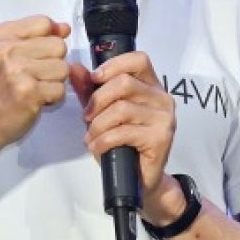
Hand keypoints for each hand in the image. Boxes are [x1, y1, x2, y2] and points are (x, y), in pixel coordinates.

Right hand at [0, 15, 70, 150]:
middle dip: (53, 62)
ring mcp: (17, 71)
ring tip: (34, 87)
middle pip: (58, 45)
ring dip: (54, 81)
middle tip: (33, 75)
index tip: (35, 54)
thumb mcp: (7, 53)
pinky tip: (35, 99)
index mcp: (0, 35)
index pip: (44, 22)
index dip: (48, 40)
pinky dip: (52, 98)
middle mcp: (6, 50)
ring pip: (63, 68)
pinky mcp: (29, 93)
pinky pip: (60, 89)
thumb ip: (37, 36)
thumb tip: (64, 28)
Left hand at [71, 52, 181, 222]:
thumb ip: (90, 90)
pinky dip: (103, 140)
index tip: (94, 79)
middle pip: (124, 83)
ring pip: (121, 109)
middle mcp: (162, 98)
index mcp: (151, 86)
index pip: (138, 60)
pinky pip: (124, 132)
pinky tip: (97, 147)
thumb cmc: (122, 144)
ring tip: (91, 136)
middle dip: (98, 100)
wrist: (139, 180)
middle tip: (86, 117)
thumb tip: (75, 68)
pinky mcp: (161, 138)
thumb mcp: (102, 113)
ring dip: (98, 125)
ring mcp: (164, 118)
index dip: (113, 65)